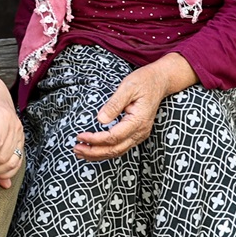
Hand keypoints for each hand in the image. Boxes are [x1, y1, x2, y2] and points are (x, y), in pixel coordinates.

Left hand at [73, 54, 196, 161]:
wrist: (159, 82)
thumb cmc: (143, 81)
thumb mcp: (128, 87)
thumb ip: (114, 104)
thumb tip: (100, 120)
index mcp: (138, 121)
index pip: (113, 137)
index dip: (95, 139)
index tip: (79, 136)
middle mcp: (140, 132)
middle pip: (115, 149)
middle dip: (94, 152)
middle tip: (75, 149)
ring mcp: (140, 135)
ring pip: (117, 152)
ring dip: (98, 155)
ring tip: (80, 152)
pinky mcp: (137, 134)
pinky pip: (121, 148)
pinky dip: (106, 151)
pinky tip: (94, 150)